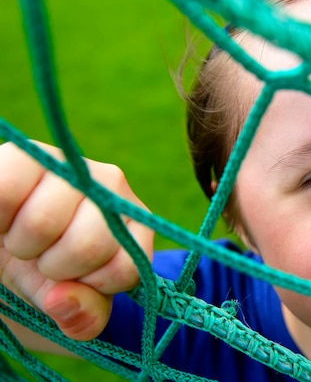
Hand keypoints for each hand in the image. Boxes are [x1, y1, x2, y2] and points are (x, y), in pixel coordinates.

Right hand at [0, 142, 153, 340]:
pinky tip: (6, 217)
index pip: (124, 267)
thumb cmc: (48, 267)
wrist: (8, 238)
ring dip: (22, 244)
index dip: (92, 285)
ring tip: (24, 235)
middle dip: (53, 266)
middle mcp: (111, 185)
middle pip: (85, 245)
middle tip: (44, 254)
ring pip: (42, 223)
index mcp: (135, 222)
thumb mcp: (73, 299)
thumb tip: (64, 302)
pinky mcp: (27, 155)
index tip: (77, 277)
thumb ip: (84, 316)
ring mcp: (72, 165)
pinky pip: (7, 192)